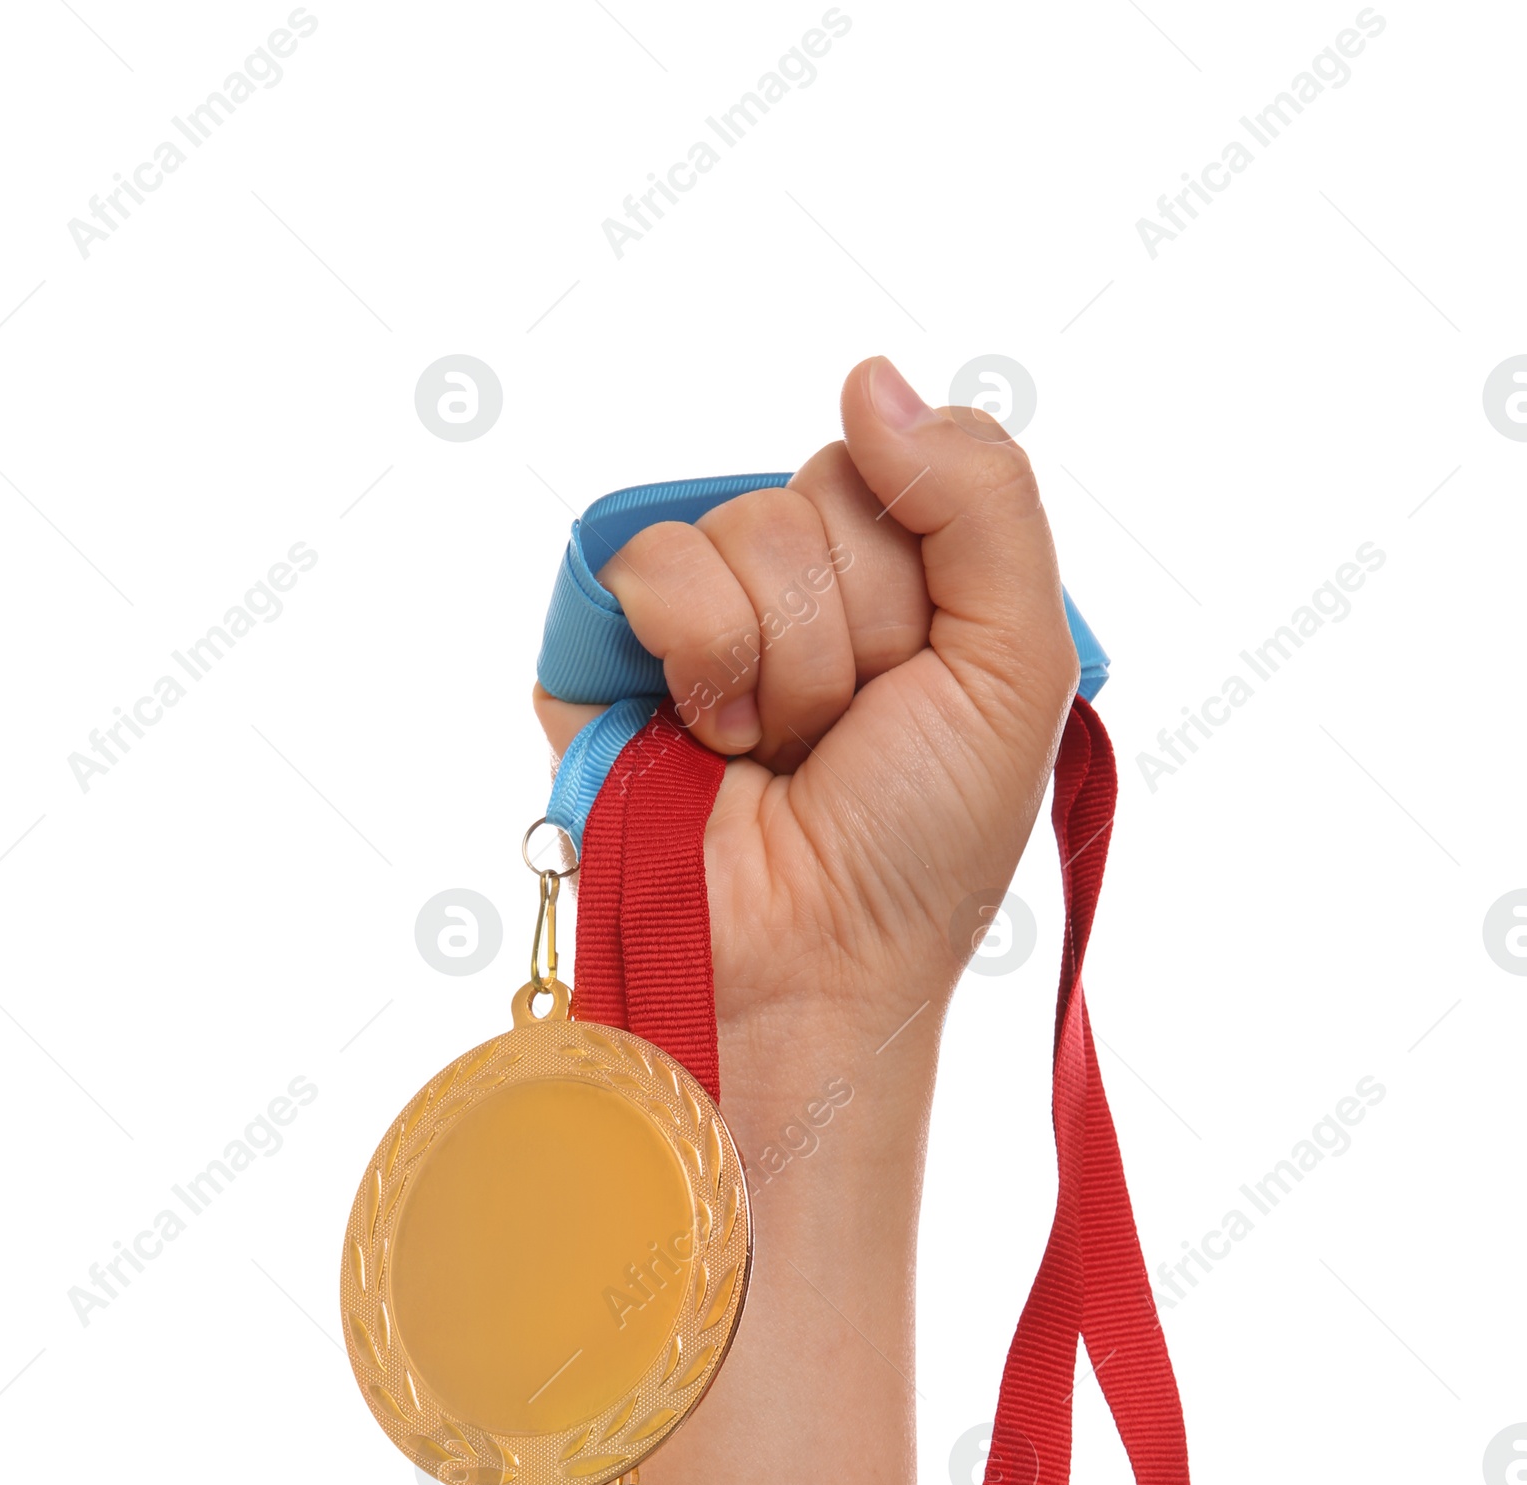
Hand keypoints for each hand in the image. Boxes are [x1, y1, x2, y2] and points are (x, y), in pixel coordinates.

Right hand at [533, 357, 1079, 1043]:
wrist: (814, 962)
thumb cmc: (920, 845)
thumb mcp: (1019, 661)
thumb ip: (985, 496)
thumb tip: (871, 378)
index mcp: (896, 587)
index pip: (900, 471)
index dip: (921, 583)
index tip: (919, 688)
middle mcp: (796, 592)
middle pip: (825, 492)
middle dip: (856, 631)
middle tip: (844, 736)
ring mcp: (696, 620)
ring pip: (745, 528)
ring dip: (785, 664)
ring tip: (778, 753)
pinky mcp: (607, 652)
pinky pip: (652, 564)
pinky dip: (700, 659)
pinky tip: (711, 741)